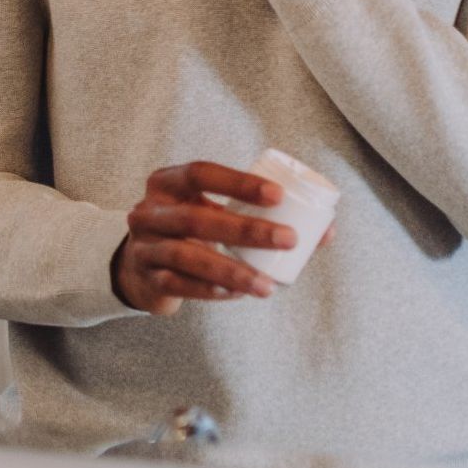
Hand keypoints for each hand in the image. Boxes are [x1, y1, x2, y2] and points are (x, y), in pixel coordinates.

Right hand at [110, 162, 296, 316]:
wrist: (140, 267)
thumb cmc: (191, 232)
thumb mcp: (213, 213)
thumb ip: (257, 215)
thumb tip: (326, 231)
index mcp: (167, 183)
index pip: (200, 173)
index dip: (238, 182)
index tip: (278, 195)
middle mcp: (149, 212)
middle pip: (196, 218)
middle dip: (247, 230)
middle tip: (289, 239)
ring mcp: (145, 246)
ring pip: (187, 257)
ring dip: (232, 270)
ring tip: (268, 286)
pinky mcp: (147, 278)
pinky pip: (179, 285)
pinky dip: (210, 290)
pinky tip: (237, 294)